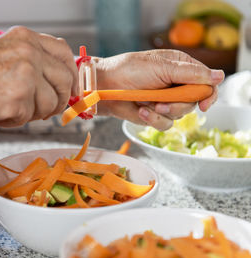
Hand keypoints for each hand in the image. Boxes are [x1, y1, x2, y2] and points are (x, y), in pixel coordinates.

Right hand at [0, 26, 77, 126]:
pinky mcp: (19, 98)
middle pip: (66, 80)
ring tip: (11, 110)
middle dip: (60, 100)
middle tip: (47, 110)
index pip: (64, 52)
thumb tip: (56, 81)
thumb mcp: (3, 52)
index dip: (70, 74)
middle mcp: (30, 52)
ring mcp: (26, 74)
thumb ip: (30, 60)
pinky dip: (16, 122)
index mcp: (26, 37)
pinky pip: (30, 117)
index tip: (69, 89)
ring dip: (34, 114)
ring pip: (51, 104)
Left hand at [95, 49, 224, 129]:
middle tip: (162, 103)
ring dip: (163, 113)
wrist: (104, 86)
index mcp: (181, 68)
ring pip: (180, 116)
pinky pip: (164, 124)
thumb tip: (220, 76)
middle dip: (179, 106)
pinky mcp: (154, 114)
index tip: (204, 105)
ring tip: (147, 104)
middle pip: (194, 103)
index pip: (206, 83)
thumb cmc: (128, 70)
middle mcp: (176, 85)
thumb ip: (190, 74)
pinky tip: (141, 111)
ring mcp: (165, 101)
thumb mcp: (161, 67)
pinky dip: (153, 119)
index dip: (208, 95)